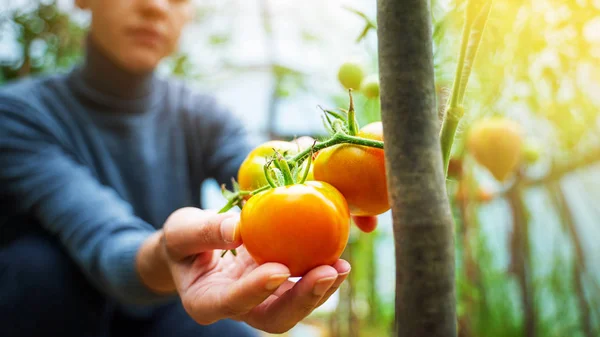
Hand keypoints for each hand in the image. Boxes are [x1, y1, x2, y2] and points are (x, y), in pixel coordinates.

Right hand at [161, 207, 350, 333]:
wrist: (193, 250)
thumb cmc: (182, 242)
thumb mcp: (182, 230)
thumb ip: (205, 230)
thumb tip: (238, 228)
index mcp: (205, 301)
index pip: (231, 302)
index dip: (257, 290)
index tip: (280, 270)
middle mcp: (237, 310)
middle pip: (272, 318)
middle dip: (302, 300)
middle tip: (327, 273)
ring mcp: (260, 301)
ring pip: (293, 308)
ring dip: (320, 290)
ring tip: (341, 266)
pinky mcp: (277, 288)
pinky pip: (301, 287)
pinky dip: (320, 275)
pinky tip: (339, 259)